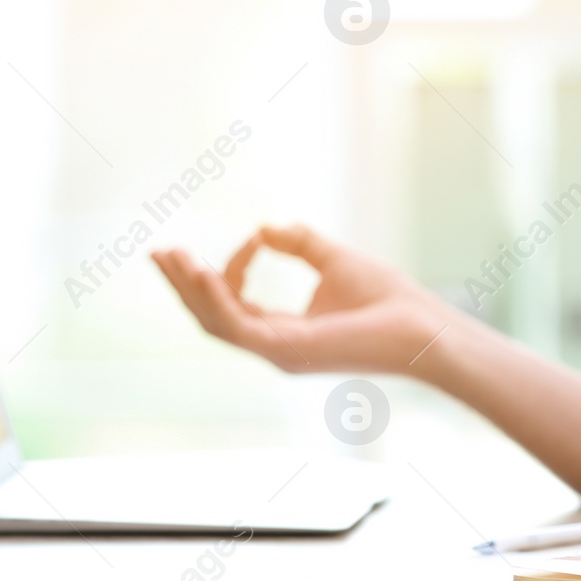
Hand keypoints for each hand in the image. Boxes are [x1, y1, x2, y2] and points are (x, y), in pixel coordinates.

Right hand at [151, 224, 454, 375]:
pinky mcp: (288, 351)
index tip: (254, 237)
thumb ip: (299, 243)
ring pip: (216, 324)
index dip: (233, 267)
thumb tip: (262, 227)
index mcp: (284, 331)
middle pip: (212, 318)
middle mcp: (275, 348)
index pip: (237, 302)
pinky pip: (237, 326)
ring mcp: (279, 353)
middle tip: (157, 253)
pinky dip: (217, 298)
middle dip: (182, 286)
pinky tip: (203, 269)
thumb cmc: (388, 299)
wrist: (422, 327)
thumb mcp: (335, 259)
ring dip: (190, 289)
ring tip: (171, 256)